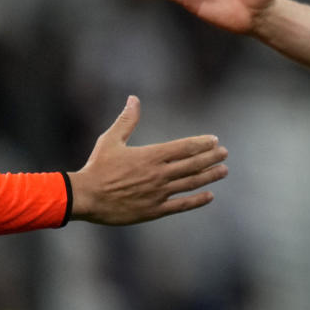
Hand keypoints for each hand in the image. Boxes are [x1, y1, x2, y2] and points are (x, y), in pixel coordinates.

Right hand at [69, 96, 227, 224]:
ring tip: (223, 171)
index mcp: (151, 155)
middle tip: (225, 153)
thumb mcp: (110, 140)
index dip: (202, 143)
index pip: (185, 147)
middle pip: (193, 164)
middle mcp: (159, 174)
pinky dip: (197, 200)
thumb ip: (127, 120)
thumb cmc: (97, 167)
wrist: (84, 197)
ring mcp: (158, 193)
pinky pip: (181, 205)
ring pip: (191, 183)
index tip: (214, 140)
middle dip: (212, 158)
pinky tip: (209, 195)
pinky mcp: (154, 210)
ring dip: (210, 176)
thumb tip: (133, 98)